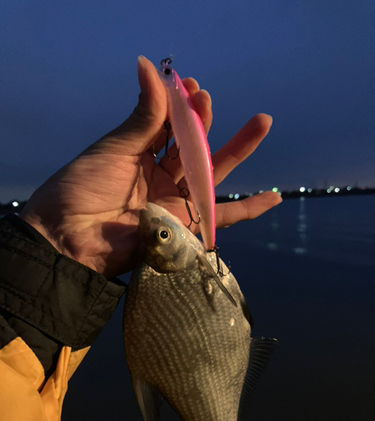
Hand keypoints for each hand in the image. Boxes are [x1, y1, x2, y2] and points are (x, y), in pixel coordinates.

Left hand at [20, 56, 280, 277]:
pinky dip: (248, 209)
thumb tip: (150, 65)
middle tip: (208, 98)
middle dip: (205, 120)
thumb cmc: (85, 187)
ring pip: (212, 173)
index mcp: (140, 154)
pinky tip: (274, 197)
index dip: (181, 107)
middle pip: (193, 146)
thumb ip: (144, 116)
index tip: (190, 87)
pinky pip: (221, 217)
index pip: (169, 126)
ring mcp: (174, 200)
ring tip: (262, 122)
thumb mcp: (116, 148)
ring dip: (237, 149)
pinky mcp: (185, 225)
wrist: (72, 237)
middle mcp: (160, 175)